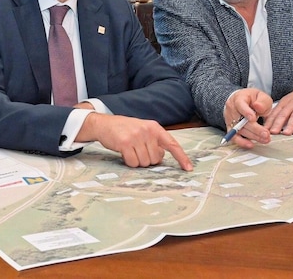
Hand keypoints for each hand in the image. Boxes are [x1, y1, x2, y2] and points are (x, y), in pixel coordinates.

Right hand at [77, 113, 192, 170]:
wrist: (103, 124)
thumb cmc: (124, 129)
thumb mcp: (142, 129)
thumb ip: (154, 141)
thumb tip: (160, 157)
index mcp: (154, 127)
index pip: (172, 144)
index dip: (181, 157)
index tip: (188, 168)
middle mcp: (147, 131)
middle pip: (156, 159)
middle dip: (147, 159)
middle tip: (138, 150)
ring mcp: (136, 136)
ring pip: (145, 163)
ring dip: (137, 161)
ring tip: (130, 150)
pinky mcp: (125, 143)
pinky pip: (133, 163)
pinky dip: (129, 162)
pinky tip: (124, 153)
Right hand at [223, 88, 273, 147]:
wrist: (243, 101)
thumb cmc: (253, 99)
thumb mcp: (261, 96)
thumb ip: (262, 101)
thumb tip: (258, 107)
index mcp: (238, 98)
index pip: (240, 105)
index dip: (246, 112)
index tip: (253, 118)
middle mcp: (231, 109)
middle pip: (241, 120)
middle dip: (255, 129)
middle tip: (266, 134)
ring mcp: (230, 119)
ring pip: (240, 130)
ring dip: (253, 136)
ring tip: (265, 139)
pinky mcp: (231, 128)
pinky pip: (234, 137)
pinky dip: (241, 142)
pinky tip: (250, 145)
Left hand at [263, 84, 292, 134]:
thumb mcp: (285, 102)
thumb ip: (278, 112)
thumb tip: (268, 123)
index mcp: (283, 104)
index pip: (274, 114)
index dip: (268, 122)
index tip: (264, 130)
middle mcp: (291, 105)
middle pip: (283, 115)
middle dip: (277, 124)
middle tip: (272, 132)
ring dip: (290, 125)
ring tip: (287, 133)